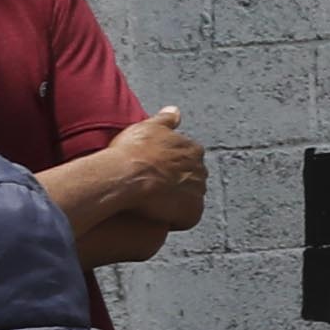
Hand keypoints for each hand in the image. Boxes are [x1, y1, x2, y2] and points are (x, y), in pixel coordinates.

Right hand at [45, 111, 209, 266]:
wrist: (128, 176)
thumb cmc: (133, 150)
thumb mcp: (148, 127)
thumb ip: (165, 120)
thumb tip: (175, 111)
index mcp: (193, 150)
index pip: (186, 159)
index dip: (168, 166)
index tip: (152, 170)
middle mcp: (202, 171)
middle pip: (189, 179)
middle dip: (174, 183)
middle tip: (150, 188)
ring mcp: (199, 193)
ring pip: (187, 199)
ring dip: (173, 201)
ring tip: (150, 203)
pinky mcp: (193, 214)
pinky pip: (185, 219)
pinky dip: (173, 219)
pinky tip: (154, 216)